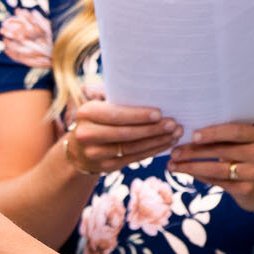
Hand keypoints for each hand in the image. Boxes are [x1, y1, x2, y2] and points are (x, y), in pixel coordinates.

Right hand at [65, 79, 179, 177]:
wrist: (78, 149)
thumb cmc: (97, 118)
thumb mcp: (99, 104)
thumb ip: (115, 97)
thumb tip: (146, 86)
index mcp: (86, 113)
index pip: (115, 115)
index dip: (138, 116)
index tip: (159, 114)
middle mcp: (87, 135)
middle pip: (125, 134)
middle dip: (152, 130)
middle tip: (173, 124)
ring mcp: (96, 154)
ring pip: (132, 148)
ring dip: (157, 141)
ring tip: (175, 134)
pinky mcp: (106, 167)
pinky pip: (134, 158)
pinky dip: (152, 151)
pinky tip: (166, 144)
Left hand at [169, 122, 253, 211]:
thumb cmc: (251, 158)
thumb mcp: (248, 144)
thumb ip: (228, 138)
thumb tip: (190, 132)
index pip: (235, 132)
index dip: (213, 133)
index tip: (192, 135)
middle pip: (223, 151)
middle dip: (195, 151)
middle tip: (174, 152)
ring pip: (218, 169)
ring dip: (192, 167)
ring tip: (173, 165)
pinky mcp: (247, 190)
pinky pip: (218, 182)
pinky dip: (199, 176)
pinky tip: (187, 173)